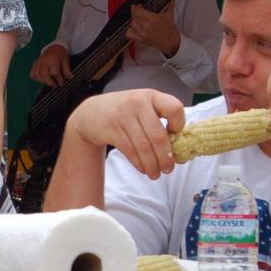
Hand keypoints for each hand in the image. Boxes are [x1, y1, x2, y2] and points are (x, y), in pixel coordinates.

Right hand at [29, 44, 72, 86]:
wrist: (53, 47)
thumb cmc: (60, 54)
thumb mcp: (66, 60)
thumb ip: (67, 70)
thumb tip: (70, 77)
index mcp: (53, 59)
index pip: (54, 73)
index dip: (58, 79)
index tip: (61, 82)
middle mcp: (44, 61)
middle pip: (44, 75)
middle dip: (50, 82)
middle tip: (55, 84)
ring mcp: (38, 63)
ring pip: (37, 75)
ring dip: (43, 81)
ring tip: (49, 82)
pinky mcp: (35, 65)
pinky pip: (32, 74)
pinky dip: (36, 78)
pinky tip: (42, 79)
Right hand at [67, 88, 185, 179]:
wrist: (91, 113)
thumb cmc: (124, 111)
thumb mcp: (142, 105)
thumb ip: (158, 119)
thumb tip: (178, 148)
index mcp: (151, 95)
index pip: (174, 108)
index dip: (179, 124)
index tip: (176, 136)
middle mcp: (138, 103)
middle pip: (158, 136)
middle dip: (166, 157)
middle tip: (169, 169)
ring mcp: (123, 116)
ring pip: (144, 148)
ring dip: (152, 165)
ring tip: (156, 174)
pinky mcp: (112, 130)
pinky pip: (131, 152)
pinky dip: (139, 164)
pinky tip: (143, 169)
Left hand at [126, 5, 179, 56]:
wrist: (170, 42)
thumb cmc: (169, 30)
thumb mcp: (170, 15)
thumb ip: (169, 4)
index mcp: (152, 19)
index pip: (137, 11)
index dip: (137, 7)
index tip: (139, 5)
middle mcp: (146, 26)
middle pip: (134, 16)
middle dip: (136, 12)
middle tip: (139, 11)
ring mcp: (143, 34)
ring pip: (132, 24)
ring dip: (134, 20)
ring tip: (138, 19)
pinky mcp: (141, 40)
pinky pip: (129, 34)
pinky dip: (130, 30)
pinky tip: (134, 28)